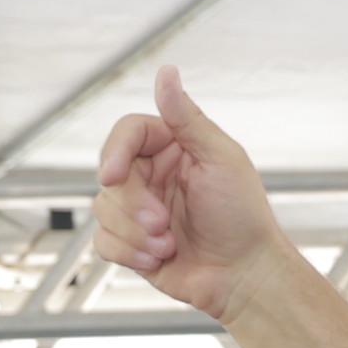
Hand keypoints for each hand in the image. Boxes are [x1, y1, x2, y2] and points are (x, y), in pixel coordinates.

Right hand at [91, 67, 288, 321]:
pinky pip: (103, 242)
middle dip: (133, 205)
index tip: (113, 175)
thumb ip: (187, 118)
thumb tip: (166, 72)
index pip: (127, 133)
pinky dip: (128, 253)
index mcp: (173, 147)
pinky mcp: (131, 243)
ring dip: (134, 233)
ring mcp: (139, 210)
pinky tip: (158, 258)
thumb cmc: (242, 216)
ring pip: (103, 210)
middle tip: (162, 222)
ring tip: (168, 243)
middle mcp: (153, 175)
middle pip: (111, 175)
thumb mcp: (220, 158)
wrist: (244, 275)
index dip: (115, 151)